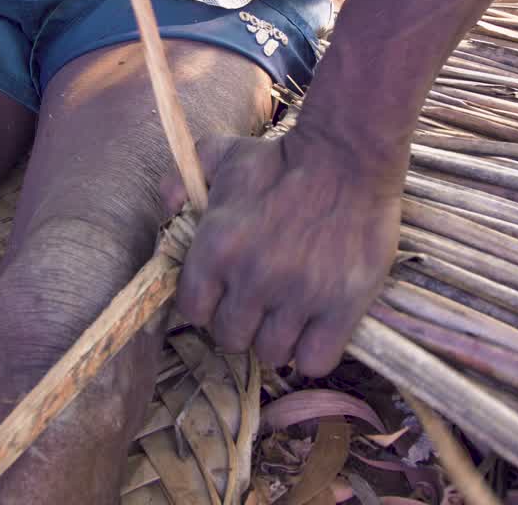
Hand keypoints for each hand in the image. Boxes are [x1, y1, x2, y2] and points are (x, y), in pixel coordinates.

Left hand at [160, 130, 405, 376]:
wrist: (349, 154)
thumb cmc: (282, 157)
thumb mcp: (220, 155)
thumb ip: (180, 180)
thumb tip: (167, 210)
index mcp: (217, 248)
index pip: (193, 311)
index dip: (207, 306)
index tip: (223, 295)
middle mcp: (252, 279)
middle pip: (230, 339)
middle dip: (240, 324)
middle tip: (258, 305)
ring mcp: (298, 296)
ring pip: (271, 354)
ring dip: (276, 340)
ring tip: (287, 317)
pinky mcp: (342, 306)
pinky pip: (315, 362)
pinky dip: (312, 353)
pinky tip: (314, 330)